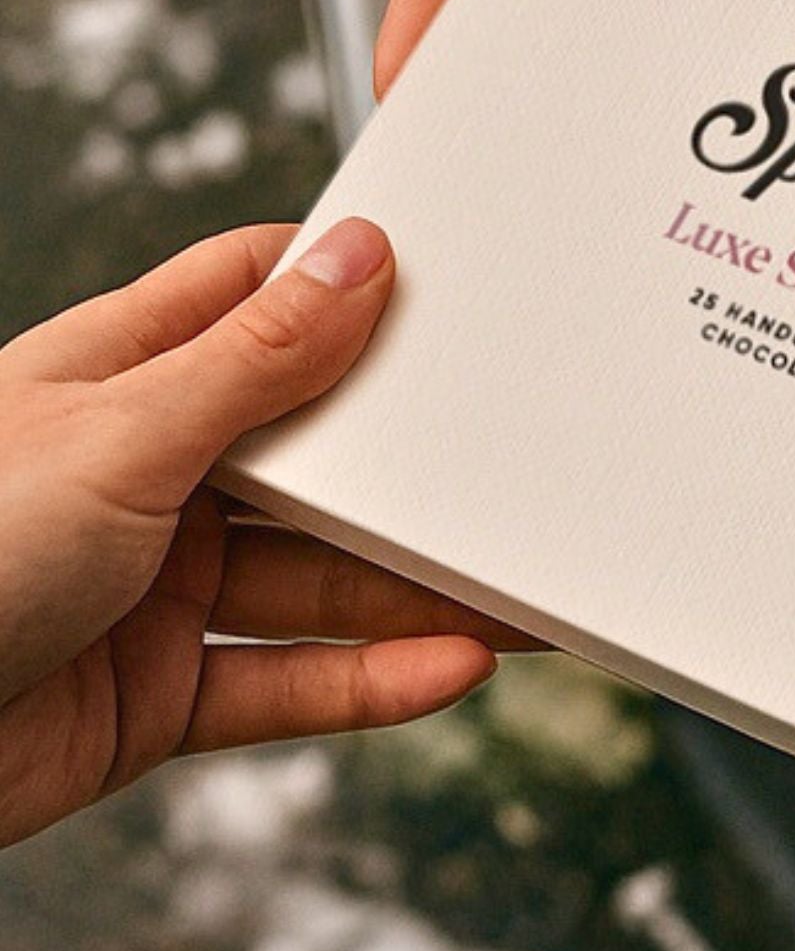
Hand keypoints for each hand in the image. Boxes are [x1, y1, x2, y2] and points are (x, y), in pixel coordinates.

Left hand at [0, 218, 522, 848]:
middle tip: (517, 457)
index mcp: (120, 374)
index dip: (350, 286)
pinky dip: (370, 681)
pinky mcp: (157, 695)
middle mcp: (146, 470)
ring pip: (318, 575)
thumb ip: (256, 357)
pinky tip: (450, 664)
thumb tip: (361, 254)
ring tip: (518, 589)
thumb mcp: (121, 435)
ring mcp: (156, 583)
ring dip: (415, 587)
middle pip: (315, 450)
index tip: (455, 290)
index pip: (254, 296)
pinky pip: (287, 679)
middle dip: (413, 464)